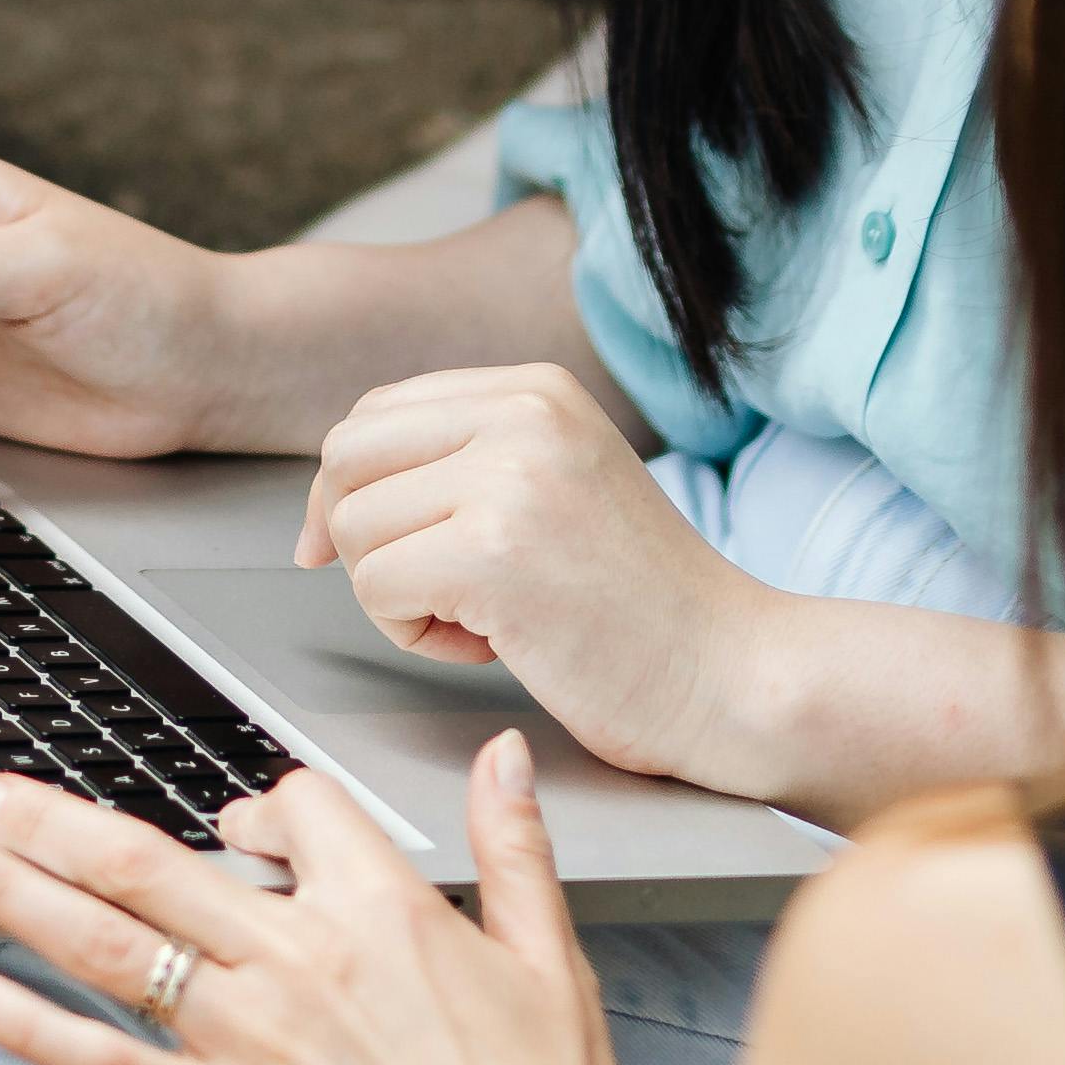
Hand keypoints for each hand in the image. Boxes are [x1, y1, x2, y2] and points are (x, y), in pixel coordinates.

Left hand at [0, 747, 680, 1064]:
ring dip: (11, 886)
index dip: (263, 803)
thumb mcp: (550, 964)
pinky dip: (27, 1023)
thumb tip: (501, 759)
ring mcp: (244, 1039)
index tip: (244, 823)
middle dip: (50, 817)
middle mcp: (294, 960)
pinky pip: (102, 1058)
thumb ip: (513, 849)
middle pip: (146, 858)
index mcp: (379, 910)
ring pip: (105, 939)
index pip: (290, 806)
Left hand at [303, 366, 767, 781]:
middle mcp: (523, 413)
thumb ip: (468, 461)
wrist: (733, 675)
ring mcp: (509, 479)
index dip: (348, 488)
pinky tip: (488, 646)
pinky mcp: (493, 554)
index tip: (356, 548)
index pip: (377, 412)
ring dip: (394, 595)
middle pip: (347, 457)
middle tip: (421, 594)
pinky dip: (412, 635)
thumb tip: (332, 492)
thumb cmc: (644, 606)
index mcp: (537, 390)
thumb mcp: (558, 485)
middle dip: (356, 538)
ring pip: (353, 528)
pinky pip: (375, 587)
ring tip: (479, 620)